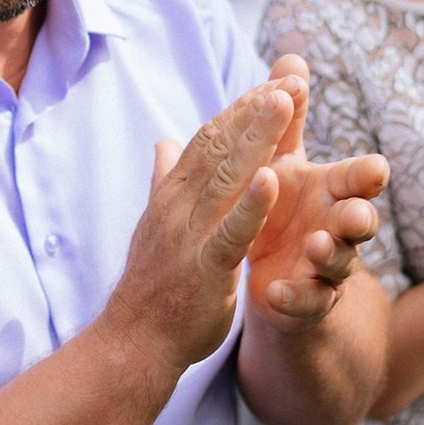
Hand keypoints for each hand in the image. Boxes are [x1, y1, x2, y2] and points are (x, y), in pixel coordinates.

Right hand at [110, 80, 294, 368]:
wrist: (133, 344)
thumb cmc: (153, 288)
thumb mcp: (156, 227)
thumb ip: (164, 182)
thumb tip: (165, 141)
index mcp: (171, 196)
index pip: (207, 140)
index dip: (240, 110)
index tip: (272, 83)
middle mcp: (177, 208)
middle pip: (219, 147)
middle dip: (255, 110)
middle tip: (290, 79)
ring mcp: (188, 237)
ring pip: (226, 178)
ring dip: (256, 138)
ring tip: (283, 104)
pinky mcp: (204, 270)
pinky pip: (231, 232)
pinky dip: (251, 205)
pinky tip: (274, 179)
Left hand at [243, 53, 388, 324]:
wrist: (270, 274)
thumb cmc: (282, 207)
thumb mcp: (282, 160)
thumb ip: (287, 116)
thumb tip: (291, 57)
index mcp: (330, 191)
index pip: (357, 179)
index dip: (368, 176)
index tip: (377, 169)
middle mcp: (335, 227)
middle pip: (360, 222)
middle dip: (361, 217)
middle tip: (355, 214)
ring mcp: (323, 268)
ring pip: (338, 263)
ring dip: (329, 254)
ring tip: (315, 245)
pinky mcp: (304, 301)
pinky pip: (305, 302)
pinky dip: (293, 297)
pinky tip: (275, 292)